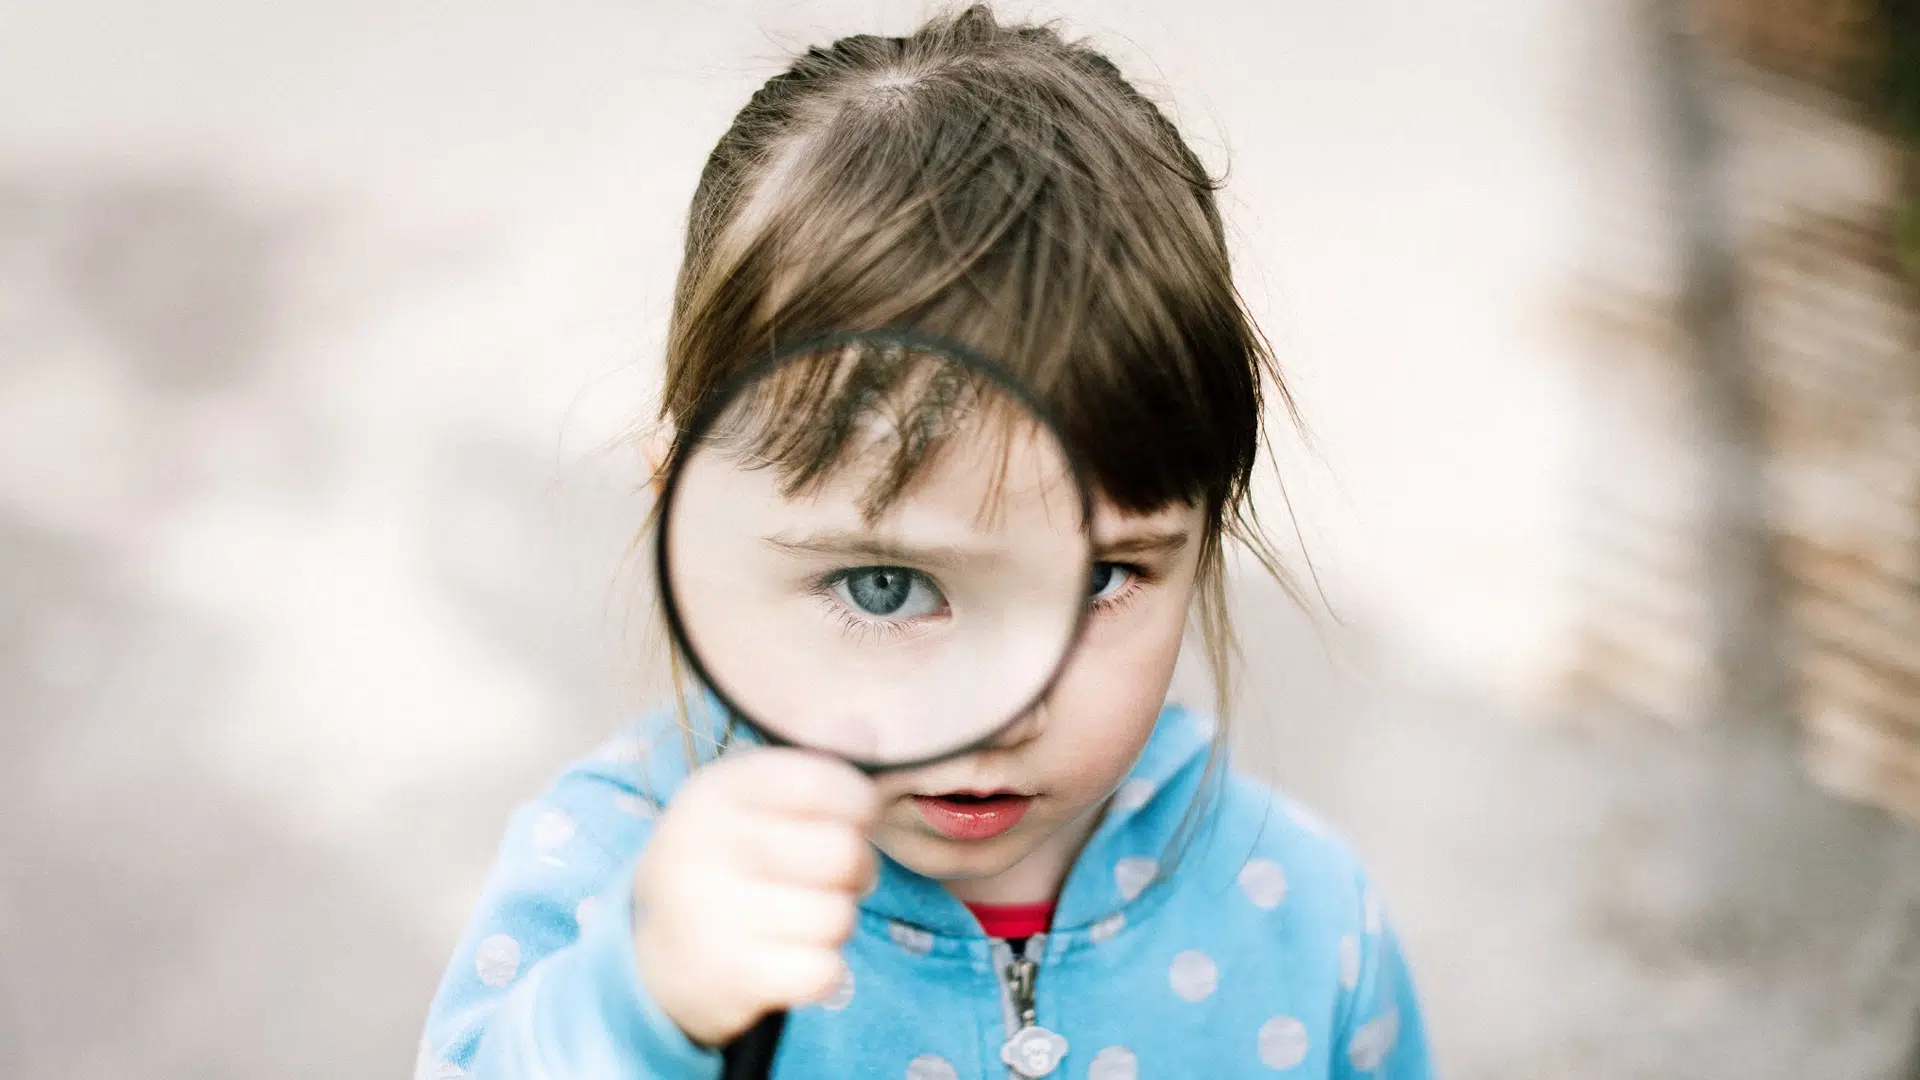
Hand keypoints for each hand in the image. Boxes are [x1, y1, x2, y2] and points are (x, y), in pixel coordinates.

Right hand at [633, 748, 878, 1046]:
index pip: (819, 780)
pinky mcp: (727, 975)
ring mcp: (711, 913)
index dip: (860, 800)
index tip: (859, 813)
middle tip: (837, 874)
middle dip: (857, 867)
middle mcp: (706, 846)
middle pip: (842, 852)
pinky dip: (824, 970)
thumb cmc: (730, 859)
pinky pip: (824, 972)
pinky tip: (796, 957)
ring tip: (809, 915)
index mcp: (717, 790)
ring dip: (838, 921)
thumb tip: (865, 728)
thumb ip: (813, 763)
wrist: (659, 950)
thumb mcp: (755, 799)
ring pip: (837, 916)